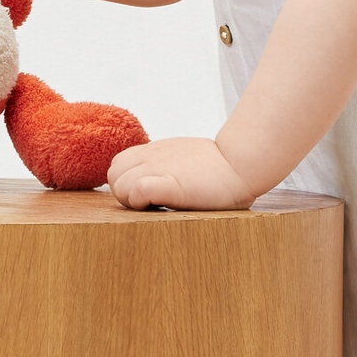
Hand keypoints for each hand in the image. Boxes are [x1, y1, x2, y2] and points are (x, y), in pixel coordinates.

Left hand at [108, 137, 255, 210]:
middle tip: (147, 204)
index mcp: (154, 151)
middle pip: (113, 176)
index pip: (118, 165)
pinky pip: (137, 189)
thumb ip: (165, 163)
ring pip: (119, 184)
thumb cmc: (219, 166)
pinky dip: (140, 200)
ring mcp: (159, 169)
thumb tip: (157, 181)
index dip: (125, 182)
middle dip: (123, 193)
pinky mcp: (170, 185)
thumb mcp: (183, 155)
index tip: (143, 194)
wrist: (242, 163)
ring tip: (155, 205)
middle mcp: (152, 157)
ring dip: (131, 200)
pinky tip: (159, 205)